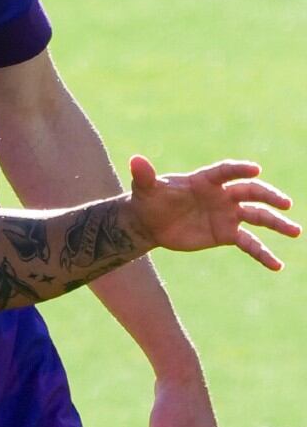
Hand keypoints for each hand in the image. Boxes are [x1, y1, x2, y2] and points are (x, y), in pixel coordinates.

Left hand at [128, 156, 298, 267]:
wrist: (150, 223)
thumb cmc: (148, 200)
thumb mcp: (145, 189)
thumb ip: (144, 175)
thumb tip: (135, 160)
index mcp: (205, 180)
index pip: (226, 171)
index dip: (239, 169)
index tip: (255, 170)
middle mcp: (222, 195)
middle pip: (250, 192)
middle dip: (269, 196)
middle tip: (286, 204)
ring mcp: (227, 215)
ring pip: (257, 216)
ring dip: (277, 223)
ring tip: (295, 231)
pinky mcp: (226, 234)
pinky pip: (249, 243)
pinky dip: (263, 254)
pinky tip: (277, 265)